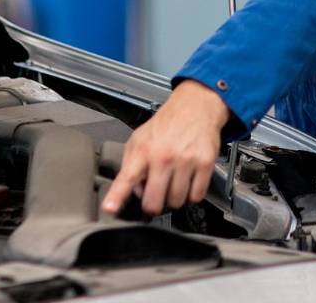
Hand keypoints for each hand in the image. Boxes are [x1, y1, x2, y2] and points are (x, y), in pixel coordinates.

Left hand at [101, 80, 229, 215]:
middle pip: (154, 202)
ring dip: (175, 197)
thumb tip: (134, 191)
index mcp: (143, 150)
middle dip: (154, 204)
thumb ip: (131, 165)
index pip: (127, 178)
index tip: (110, 209)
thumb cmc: (167, 123)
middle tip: (156, 195)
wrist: (195, 106)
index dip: (117, 196)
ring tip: (175, 181)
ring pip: (177, 201)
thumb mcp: (139, 138)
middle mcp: (164, 156)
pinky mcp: (205, 163)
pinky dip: (192, 193)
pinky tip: (189, 180)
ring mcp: (185, 161)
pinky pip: (196, 195)